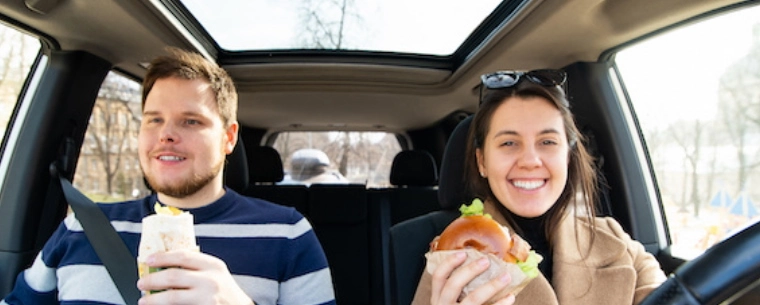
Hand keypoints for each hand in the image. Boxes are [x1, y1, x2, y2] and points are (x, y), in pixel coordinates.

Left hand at [136, 249, 253, 304]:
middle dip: (152, 280)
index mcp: (213, 265)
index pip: (183, 256)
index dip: (163, 257)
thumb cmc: (224, 291)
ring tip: (144, 300)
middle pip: (174, 276)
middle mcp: (211, 280)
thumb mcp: (215, 274)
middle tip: (141, 283)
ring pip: (172, 297)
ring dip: (153, 299)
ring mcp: (207, 298)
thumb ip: (196, 268)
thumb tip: (164, 266)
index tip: (148, 259)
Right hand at [430, 252, 514, 304]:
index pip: (438, 278)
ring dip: (491, 285)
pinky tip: (510, 297)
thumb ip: (456, 294)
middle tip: (486, 260)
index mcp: (437, 301)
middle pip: (453, 285)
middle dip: (470, 270)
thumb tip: (479, 267)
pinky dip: (501, 304)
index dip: (449, 263)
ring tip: (506, 277)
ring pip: (473, 299)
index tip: (463, 253)